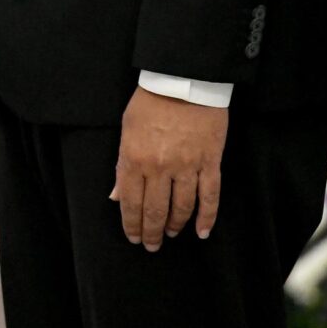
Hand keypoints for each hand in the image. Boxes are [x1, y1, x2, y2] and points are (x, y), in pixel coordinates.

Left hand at [113, 86, 227, 249]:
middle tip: (151, 245)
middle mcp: (159, 168)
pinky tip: (202, 232)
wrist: (183, 81)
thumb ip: (122, 165)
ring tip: (170, 234)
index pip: (131, 203)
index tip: (133, 238)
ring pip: (182, 208)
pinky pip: (210, 197)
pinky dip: (207, 217)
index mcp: (134, 159)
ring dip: (175, 225)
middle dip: (151, 232)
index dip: (132, 225)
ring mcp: (187, 167)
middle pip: (155, 211)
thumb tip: (116, 196)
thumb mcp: (126, 130)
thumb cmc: (150, 102)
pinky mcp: (210, 162)